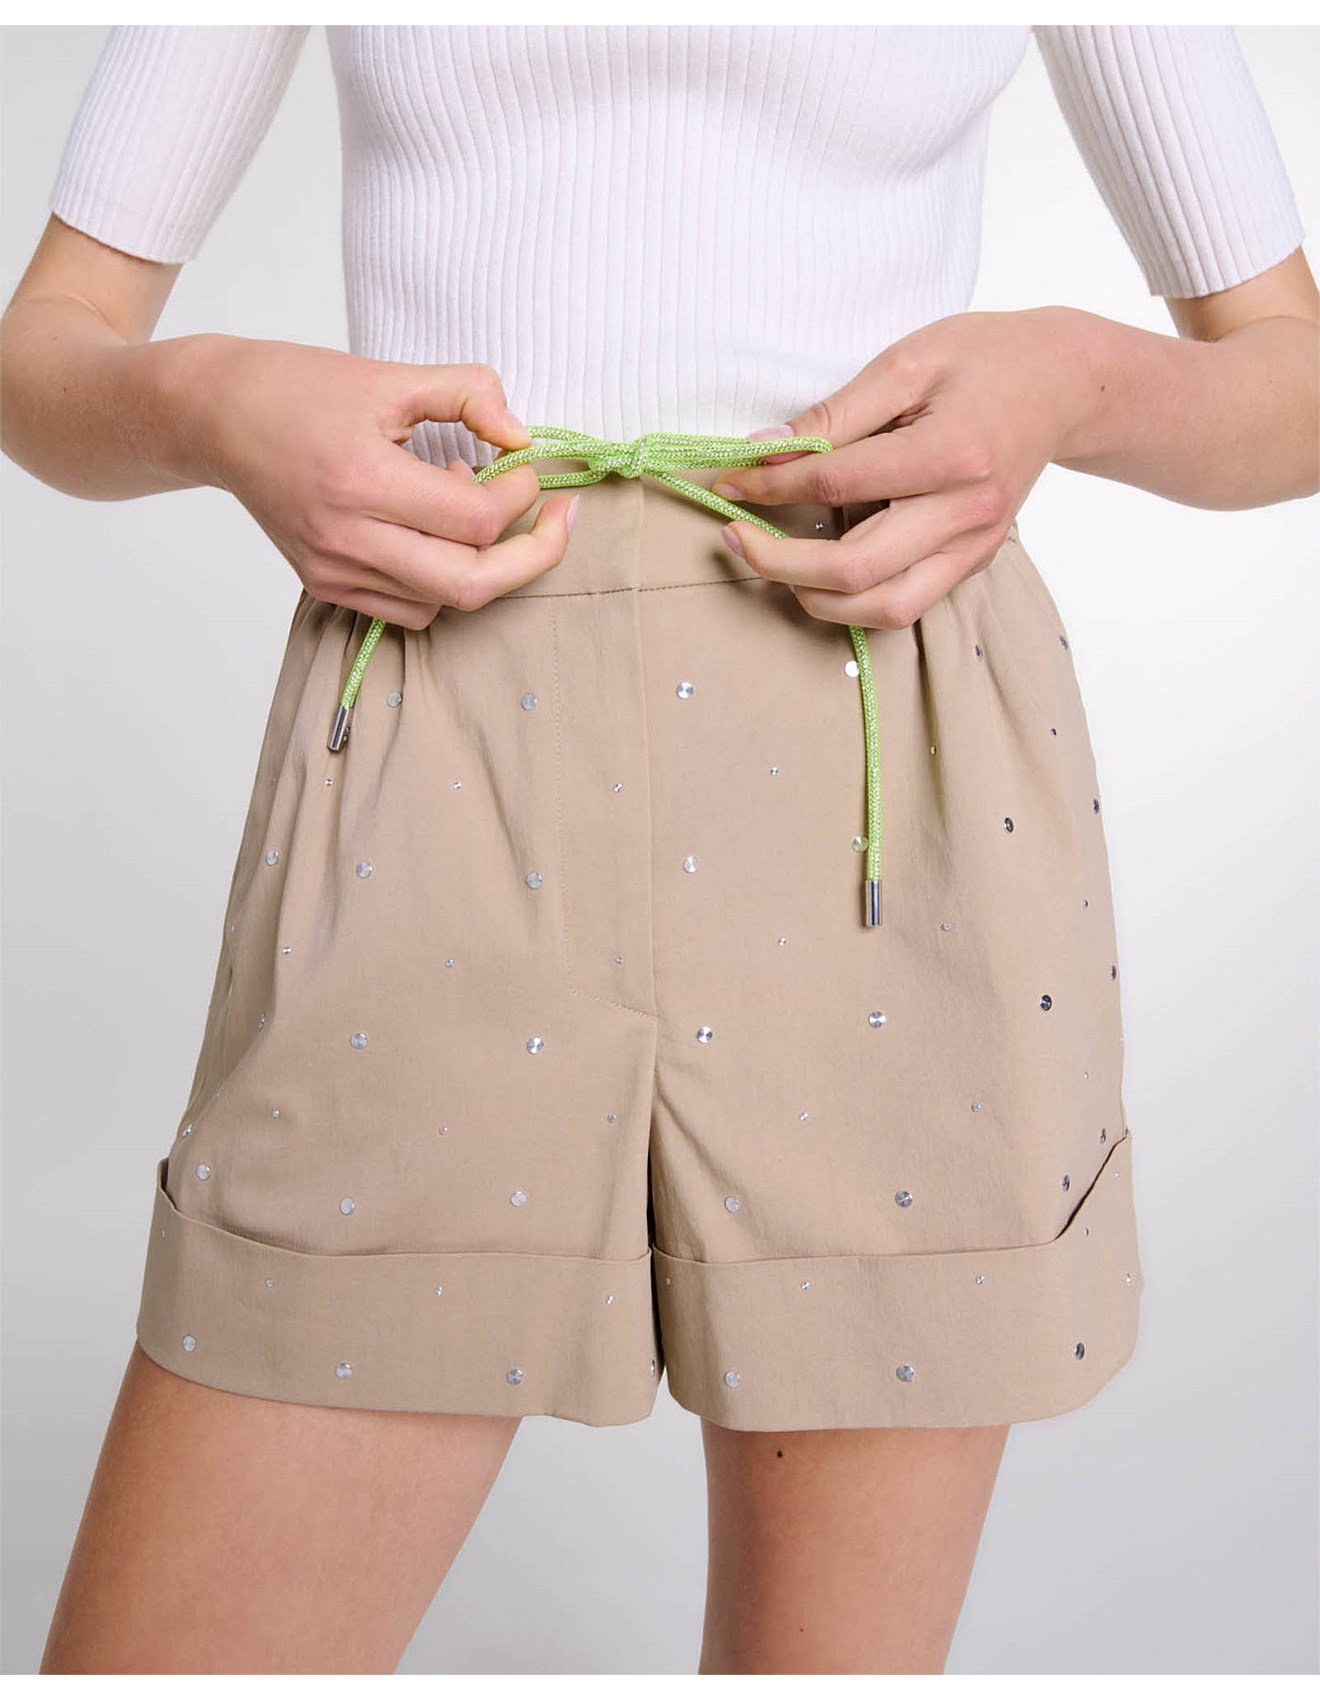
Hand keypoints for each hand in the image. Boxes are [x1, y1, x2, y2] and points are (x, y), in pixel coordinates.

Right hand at [193, 338, 575, 627]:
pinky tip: (439, 537)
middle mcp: (347, 536)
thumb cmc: (298, 388)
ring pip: (444, 602)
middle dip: (532, 557)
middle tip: (557, 522)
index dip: (520, 495)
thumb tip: (521, 436)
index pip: (475, 519)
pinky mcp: (325, 584)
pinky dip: (443, 582)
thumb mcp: (389, 374)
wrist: (215, 417)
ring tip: (477, 514)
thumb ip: (467, 394)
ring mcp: (334, 569)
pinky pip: (409, 609)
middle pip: (470, 583)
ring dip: (483, 565)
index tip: (522, 465)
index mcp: (363, 478)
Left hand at [711, 307, 1092, 627]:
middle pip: (857, 569)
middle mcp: (967, 512)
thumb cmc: (987, 359)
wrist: (1066, 384)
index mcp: (951, 454)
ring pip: (884, 607)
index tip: (729, 479)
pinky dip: (855, 597)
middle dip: (780, 562)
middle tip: (736, 537)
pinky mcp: (974, 561)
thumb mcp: (908, 362)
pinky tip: (822, 568)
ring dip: (815, 597)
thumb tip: (762, 452)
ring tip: (775, 564)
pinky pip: (906, 602)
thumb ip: (835, 414)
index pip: (837, 482)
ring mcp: (974, 546)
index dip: (771, 485)